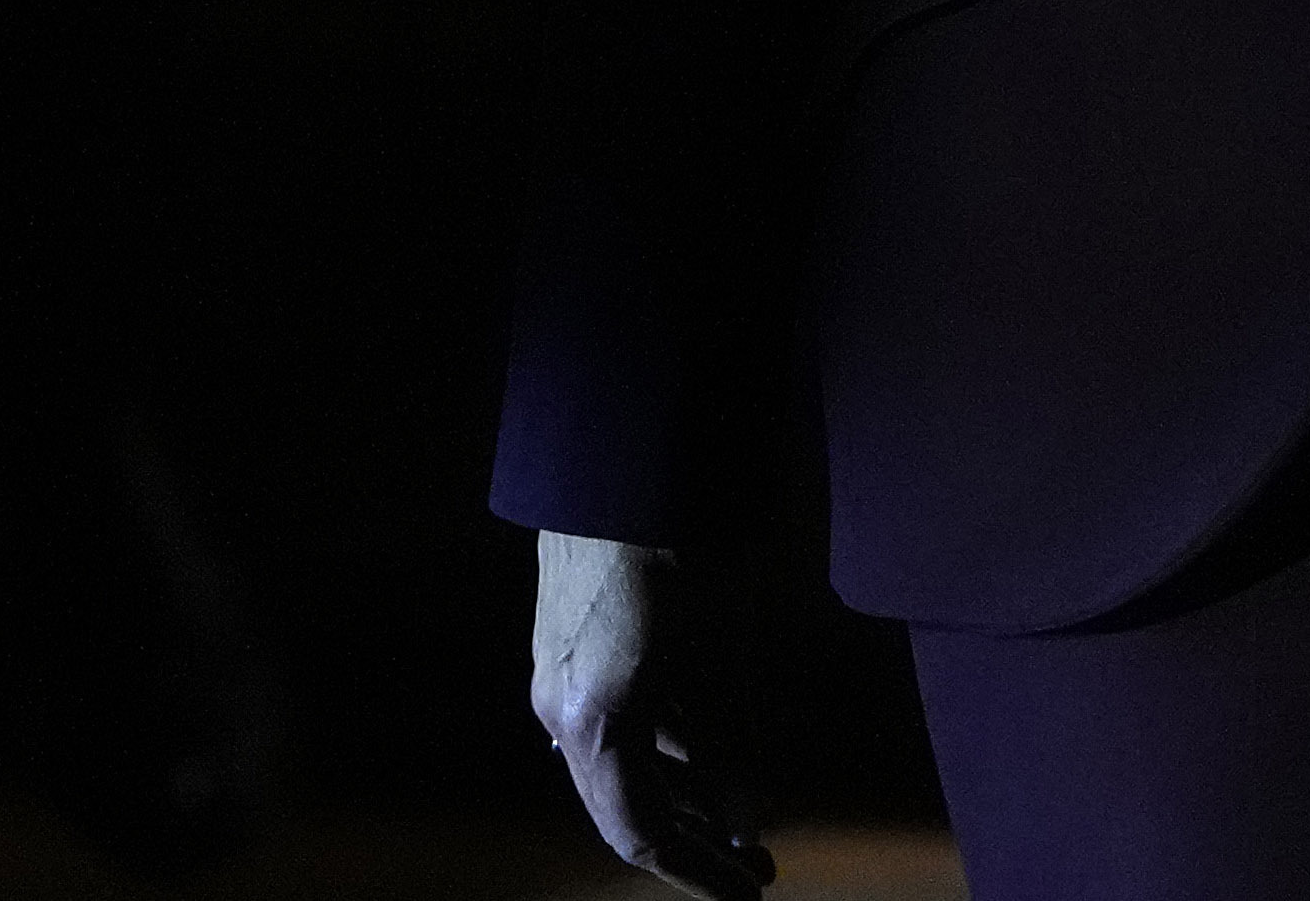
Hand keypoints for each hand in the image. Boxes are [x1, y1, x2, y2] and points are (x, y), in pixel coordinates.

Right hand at [528, 532, 767, 892]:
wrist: (623, 452)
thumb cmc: (682, 555)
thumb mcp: (724, 663)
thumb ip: (733, 754)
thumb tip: (744, 824)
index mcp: (594, 724)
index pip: (640, 836)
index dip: (699, 873)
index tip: (751, 889)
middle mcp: (558, 708)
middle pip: (623, 804)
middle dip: (693, 838)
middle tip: (754, 857)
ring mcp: (554, 671)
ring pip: (618, 759)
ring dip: (679, 790)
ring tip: (738, 804)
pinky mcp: (563, 637)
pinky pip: (612, 717)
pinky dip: (661, 743)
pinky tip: (703, 740)